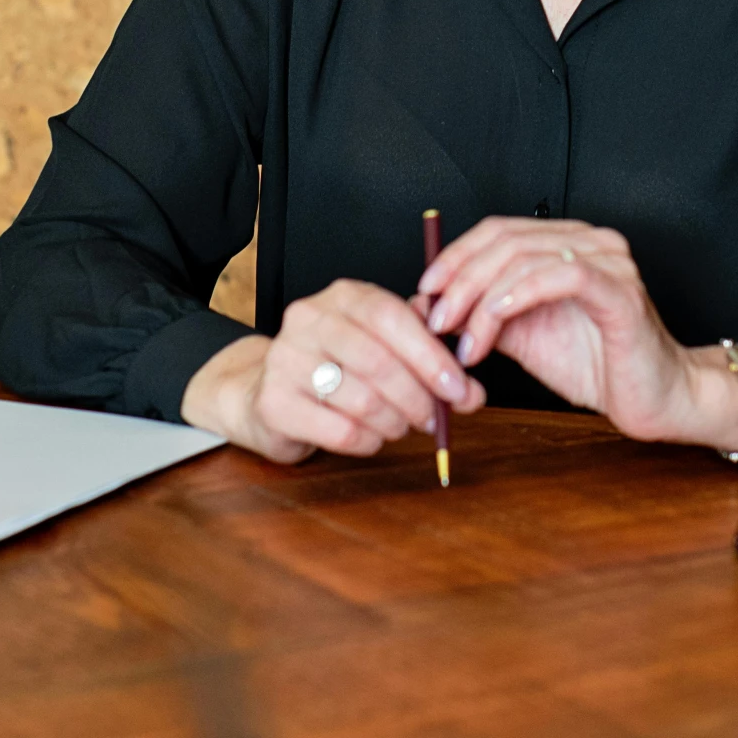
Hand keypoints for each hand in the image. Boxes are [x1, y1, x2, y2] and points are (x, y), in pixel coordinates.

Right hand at [179, 279, 483, 463]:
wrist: (265, 391)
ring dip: (395, 422)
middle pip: (379, 361)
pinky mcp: (274, 402)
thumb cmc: (337, 366)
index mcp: (344, 296)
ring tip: (401, 426)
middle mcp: (309, 319)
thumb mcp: (381, 344)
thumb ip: (427, 354)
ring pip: (362, 400)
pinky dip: (368, 441)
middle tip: (434, 418)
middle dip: (418, 397)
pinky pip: (340, 430)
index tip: (459, 388)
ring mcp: (286, 359)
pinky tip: (372, 438)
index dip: (430, 356)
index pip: (392, 317)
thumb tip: (471, 388)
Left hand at [419, 217, 737, 451]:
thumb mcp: (524, 336)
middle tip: (437, 321)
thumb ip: (483, 315)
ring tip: (465, 341)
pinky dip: (516, 297)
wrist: (655, 400)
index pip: (498, 230)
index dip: (456, 256)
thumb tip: (429, 305)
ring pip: (525, 257)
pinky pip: (560, 277)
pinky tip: (494, 323)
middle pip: (505, 240)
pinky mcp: (620, 290)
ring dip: (482, 298)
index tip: (426, 292)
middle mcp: (590, 241)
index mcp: (567, 243)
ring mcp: (609, 262)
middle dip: (461, 280)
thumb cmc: (596, 364)